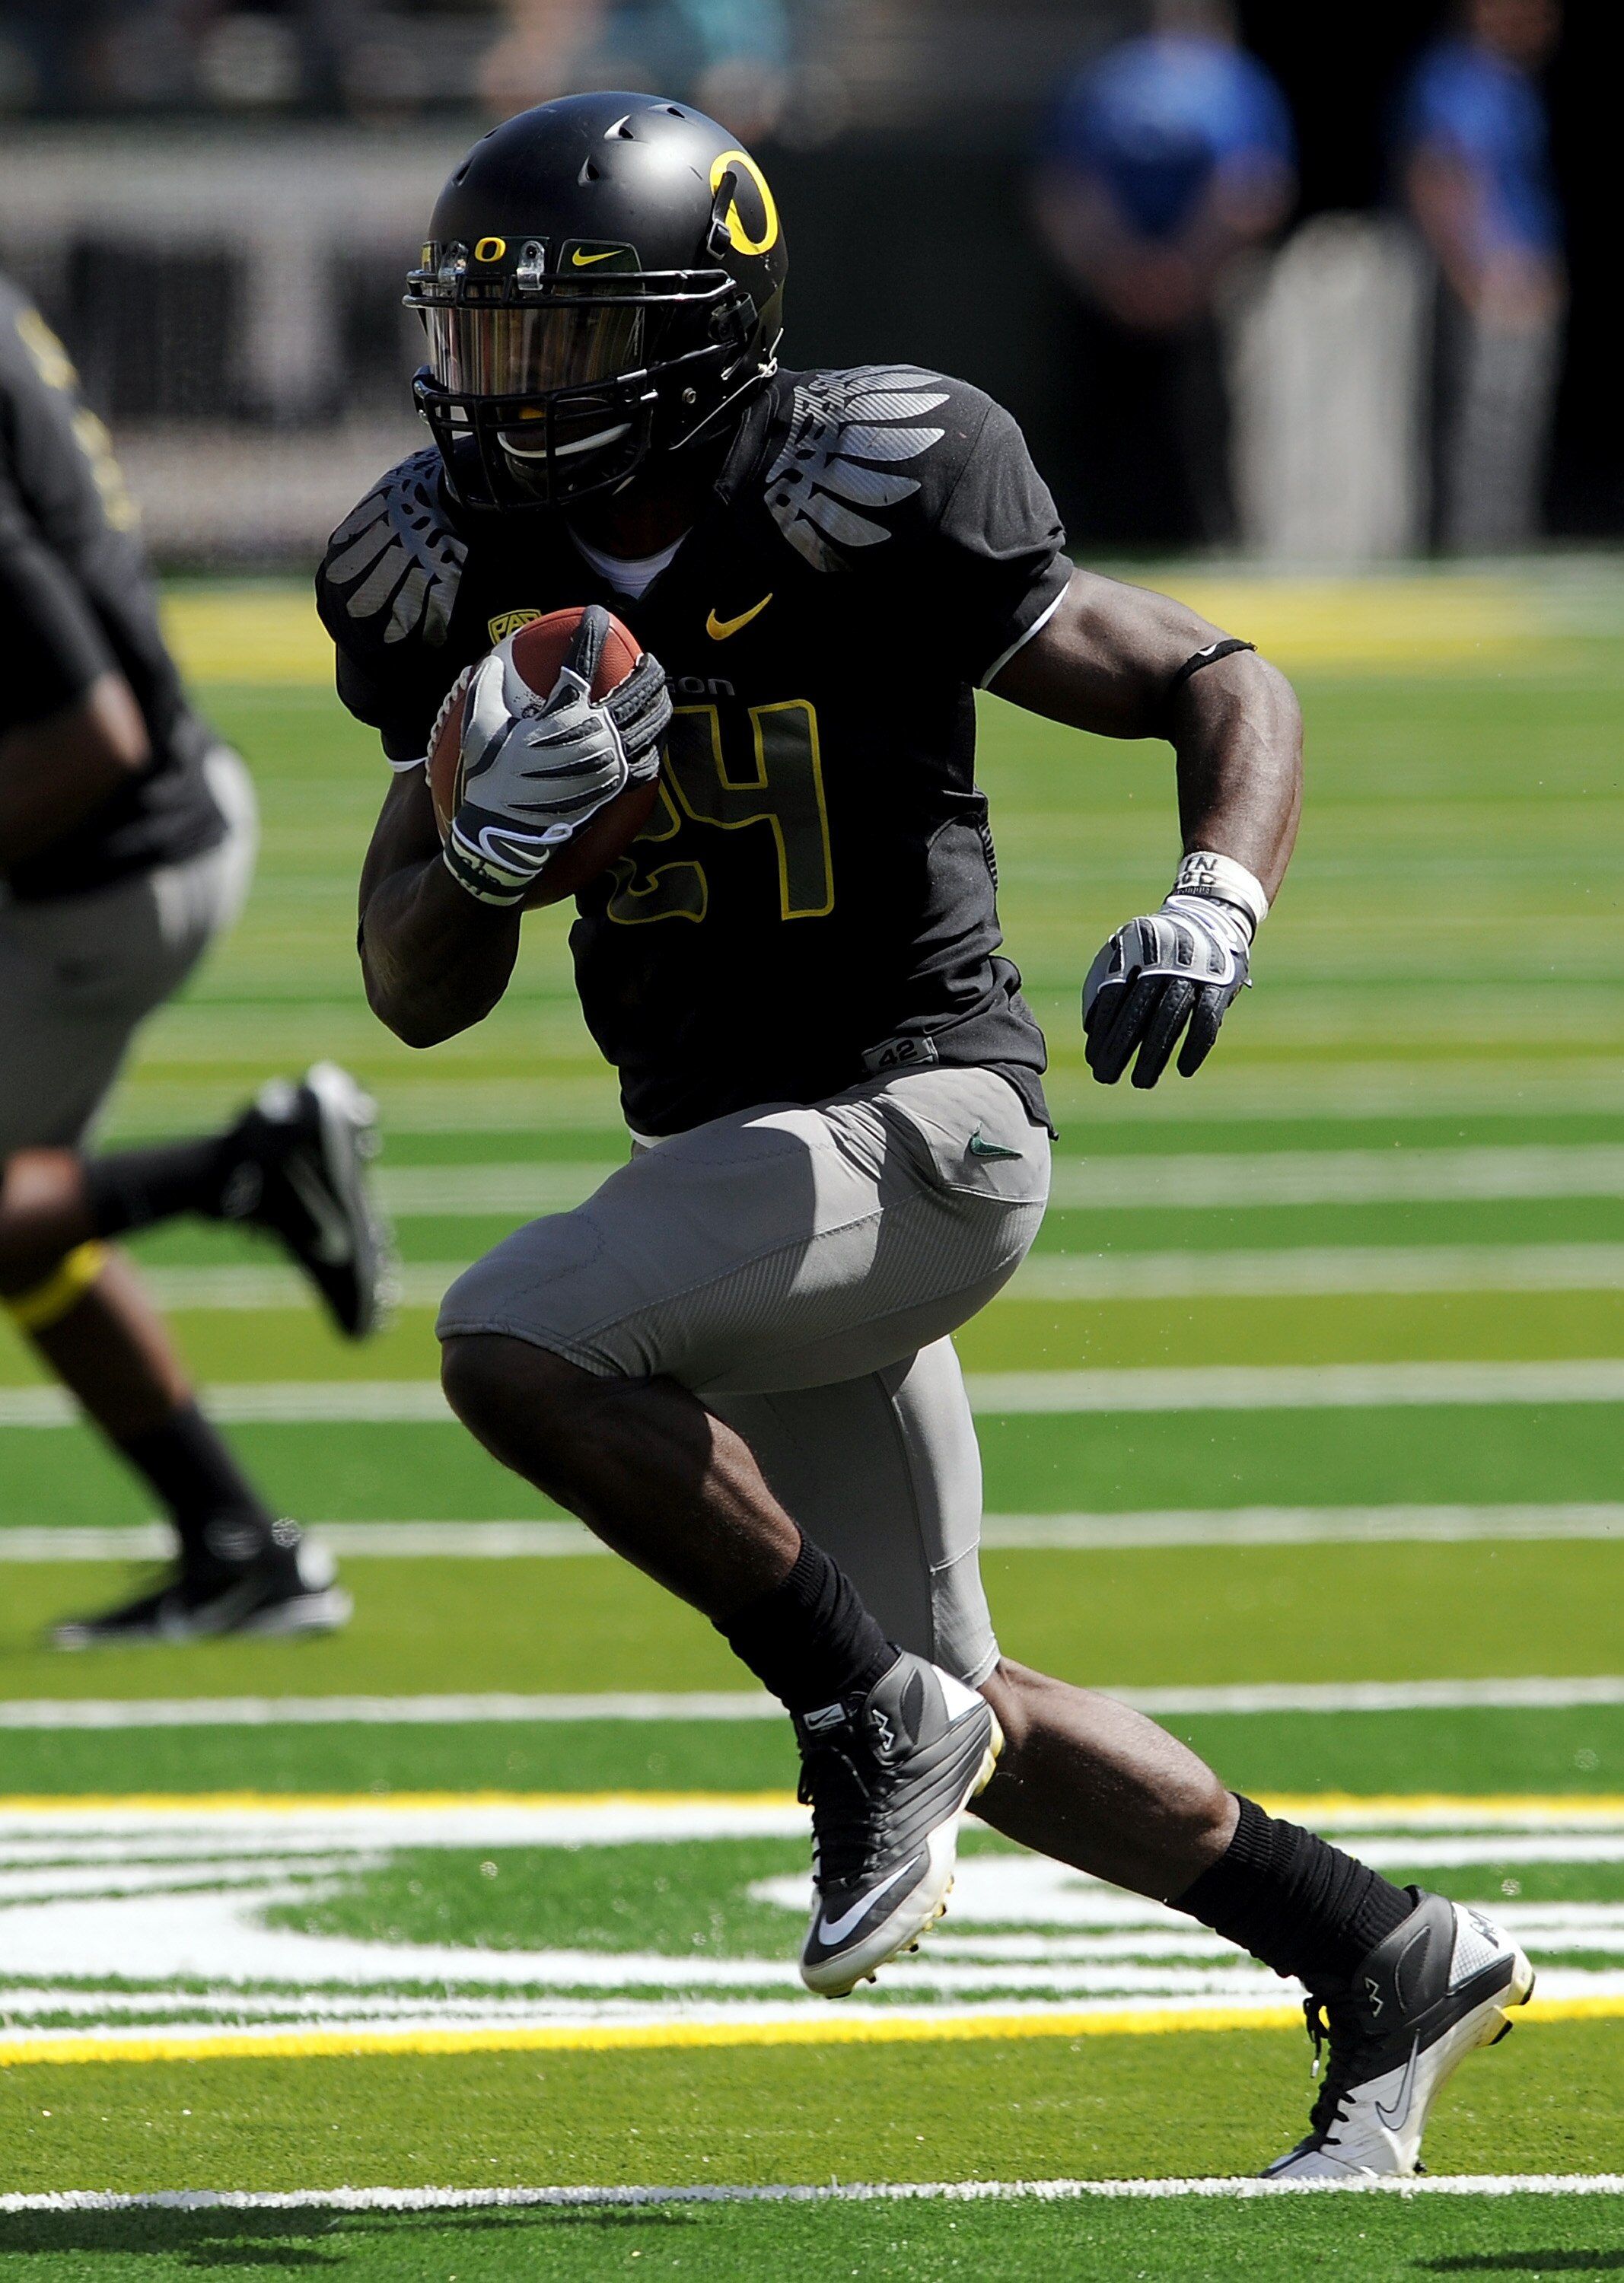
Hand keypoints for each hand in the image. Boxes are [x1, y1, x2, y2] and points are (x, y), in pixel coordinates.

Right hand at [443, 606, 669, 906]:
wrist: (506, 831)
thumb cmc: (489, 776)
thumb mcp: (478, 725)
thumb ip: (486, 686)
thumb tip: (492, 658)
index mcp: (562, 713)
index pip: (584, 660)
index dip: (593, 632)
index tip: (599, 615)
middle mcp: (594, 734)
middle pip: (636, 692)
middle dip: (648, 671)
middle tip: (648, 661)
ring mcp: (610, 762)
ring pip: (650, 724)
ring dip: (659, 703)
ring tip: (659, 694)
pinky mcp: (615, 787)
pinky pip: (647, 762)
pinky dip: (654, 746)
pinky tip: (654, 739)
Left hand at [1083, 894, 1249, 1087]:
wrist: (1210, 916)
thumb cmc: (1158, 946)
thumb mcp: (1128, 948)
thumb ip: (1106, 980)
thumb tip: (1091, 1027)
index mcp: (1135, 950)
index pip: (1113, 995)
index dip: (1102, 1030)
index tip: (1092, 1058)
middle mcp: (1163, 959)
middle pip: (1137, 1011)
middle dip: (1119, 1048)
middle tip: (1105, 1077)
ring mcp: (1193, 970)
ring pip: (1169, 1019)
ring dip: (1154, 1055)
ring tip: (1141, 1082)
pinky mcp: (1220, 983)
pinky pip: (1206, 1020)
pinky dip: (1195, 1047)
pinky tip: (1184, 1070)